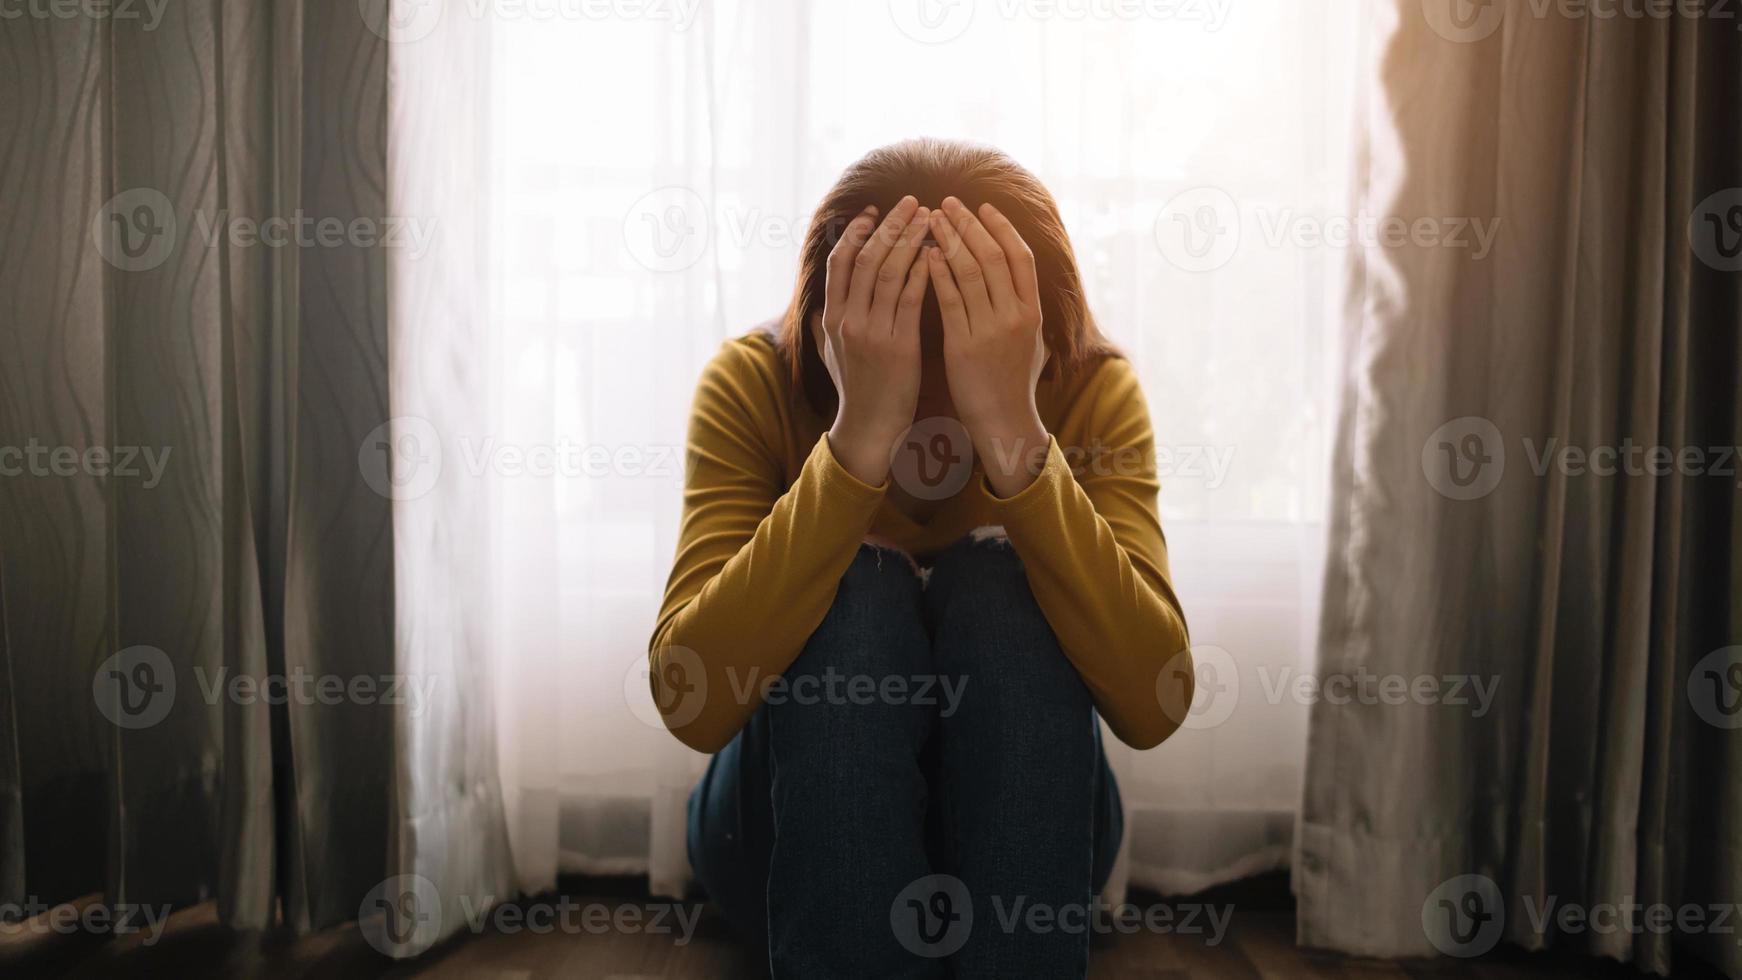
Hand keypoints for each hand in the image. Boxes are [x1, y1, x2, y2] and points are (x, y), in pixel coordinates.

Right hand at [816, 196, 932, 486]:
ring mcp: (871, 332)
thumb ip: (825, 325)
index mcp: (832, 317)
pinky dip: (924, 272)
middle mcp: (847, 320)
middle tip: (912, 201)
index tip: (874, 211)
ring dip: (911, 240)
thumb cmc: (857, 389)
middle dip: (890, 226)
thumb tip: (819, 303)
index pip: (839, 261)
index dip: (856, 232)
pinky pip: (911, 299)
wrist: (870, 427)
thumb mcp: (831, 354)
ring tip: (930, 218)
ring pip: (890, 272)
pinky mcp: (898, 346)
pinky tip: (939, 254)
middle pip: (866, 258)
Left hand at [927, 197, 1049, 496]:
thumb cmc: (1013, 382)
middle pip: (992, 256)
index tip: (983, 206)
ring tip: (930, 220)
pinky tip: (925, 255)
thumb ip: (1025, 307)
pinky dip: (938, 274)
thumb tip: (1021, 276)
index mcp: (1033, 312)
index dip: (1001, 227)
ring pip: (969, 272)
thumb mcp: (1031, 341)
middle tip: (947, 202)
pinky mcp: (964, 346)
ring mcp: (990, 330)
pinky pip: (949, 300)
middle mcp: (1015, 316)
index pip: (1020, 256)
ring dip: (948, 240)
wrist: (1003, 422)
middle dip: (968, 224)